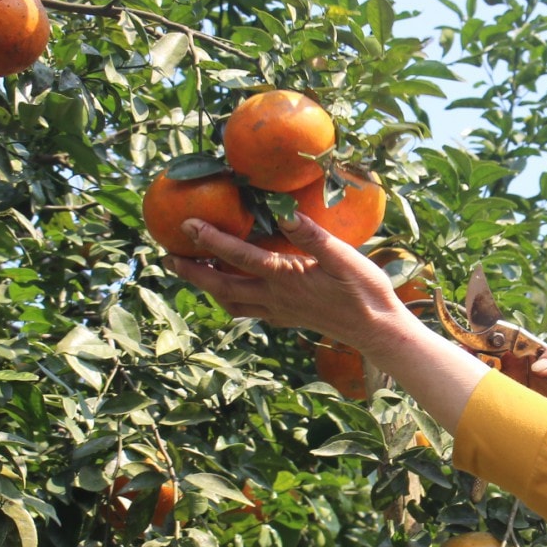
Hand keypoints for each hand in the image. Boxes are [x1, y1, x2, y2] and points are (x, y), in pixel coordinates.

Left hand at [162, 213, 403, 350]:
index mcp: (286, 278)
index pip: (239, 257)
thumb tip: (284, 214)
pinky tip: (232, 289)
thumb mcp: (344, 258)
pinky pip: (249, 310)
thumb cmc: (365, 292)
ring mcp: (279, 311)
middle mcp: (275, 298)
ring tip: (192, 272)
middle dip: (192, 272)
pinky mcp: (287, 319)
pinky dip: (231, 299)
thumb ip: (313, 237)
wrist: (378, 331)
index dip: (211, 240)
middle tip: (168, 257)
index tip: (187, 225)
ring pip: (231, 302)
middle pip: (221, 287)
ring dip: (207, 288)